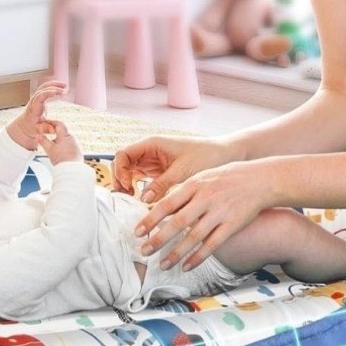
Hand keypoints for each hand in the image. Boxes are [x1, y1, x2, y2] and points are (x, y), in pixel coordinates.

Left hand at [7, 80, 67, 149]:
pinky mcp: (39, 98)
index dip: (47, 93)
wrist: (23, 127)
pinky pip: (45, 89)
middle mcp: (34, 102)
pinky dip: (53, 87)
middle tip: (65, 91)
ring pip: (43, 87)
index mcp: (33, 109)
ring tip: (65, 86)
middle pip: (42, 89)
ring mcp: (36, 99)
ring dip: (54, 85)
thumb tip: (53, 129)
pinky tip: (61, 88)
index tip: (55, 92)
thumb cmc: (31, 129)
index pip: (39, 97)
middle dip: (53, 88)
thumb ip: (45, 129)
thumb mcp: (38, 131)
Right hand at [37, 120, 82, 164]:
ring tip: (53, 148)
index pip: (58, 124)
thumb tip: (38, 136)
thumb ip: (43, 141)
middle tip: (46, 135)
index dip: (51, 122)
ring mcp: (76, 145)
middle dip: (54, 133)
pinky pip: (69, 146)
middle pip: (62, 132)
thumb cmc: (62, 160)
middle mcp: (72, 139)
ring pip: (65, 140)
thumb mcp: (49, 149)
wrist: (71, 170)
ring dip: (58, 141)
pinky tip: (60, 153)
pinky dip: (64, 147)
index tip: (46, 123)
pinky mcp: (77, 152)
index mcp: (65, 135)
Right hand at [112, 135, 233, 201]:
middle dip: (120, 179)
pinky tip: (142, 202)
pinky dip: (137, 190)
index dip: (121, 170)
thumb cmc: (206, 156)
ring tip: (133, 201)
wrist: (224, 156)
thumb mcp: (183, 171)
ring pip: (129, 173)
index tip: (129, 186)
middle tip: (127, 196)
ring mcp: (152, 162)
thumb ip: (162, 185)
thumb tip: (143, 200)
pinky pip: (141, 181)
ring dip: (127, 186)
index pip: (123, 154)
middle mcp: (149, 151)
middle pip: (122, 164)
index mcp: (152, 143)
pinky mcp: (159, 173)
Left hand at [134, 161, 272, 271]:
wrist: (259, 179)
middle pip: (178, 222)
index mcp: (194, 185)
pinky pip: (212, 244)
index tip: (137, 232)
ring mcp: (219, 212)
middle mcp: (205, 199)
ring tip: (163, 265)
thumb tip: (156, 207)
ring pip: (194, 237)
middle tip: (144, 252)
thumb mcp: (201, 177)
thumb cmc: (224, 178)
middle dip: (158, 239)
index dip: (150, 219)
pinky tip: (186, 266)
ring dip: (176, 253)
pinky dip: (198, 257)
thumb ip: (181, 192)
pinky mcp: (232, 225)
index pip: (167, 204)